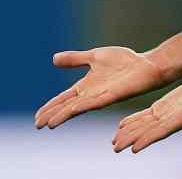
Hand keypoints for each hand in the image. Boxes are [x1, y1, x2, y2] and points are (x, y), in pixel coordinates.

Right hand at [34, 46, 164, 128]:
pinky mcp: (112, 95)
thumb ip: (75, 59)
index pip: (63, 99)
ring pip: (78, 108)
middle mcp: (91, 94)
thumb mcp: (94, 56)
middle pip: (67, 107)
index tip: (37, 116)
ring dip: (63, 115)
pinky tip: (72, 110)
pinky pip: (95, 102)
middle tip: (37, 124)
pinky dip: (82, 106)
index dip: (50, 106)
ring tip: (49, 123)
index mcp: (86, 86)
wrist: (145, 64)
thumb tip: (53, 59)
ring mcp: (101, 96)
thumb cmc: (123, 62)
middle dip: (52, 114)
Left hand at [111, 68, 181, 153]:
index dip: (149, 139)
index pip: (164, 131)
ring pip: (144, 126)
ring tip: (114, 142)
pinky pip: (145, 116)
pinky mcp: (162, 108)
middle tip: (116, 148)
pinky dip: (133, 121)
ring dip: (129, 133)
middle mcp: (173, 120)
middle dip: (132, 140)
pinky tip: (121, 125)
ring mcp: (166, 115)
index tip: (135, 148)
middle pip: (149, 132)